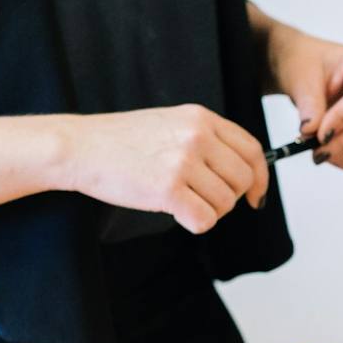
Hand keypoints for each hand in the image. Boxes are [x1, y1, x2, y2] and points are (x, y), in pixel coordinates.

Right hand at [55, 104, 267, 234]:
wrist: (81, 147)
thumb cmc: (121, 140)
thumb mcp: (171, 123)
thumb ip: (205, 139)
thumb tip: (241, 172)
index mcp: (201, 118)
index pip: (252, 149)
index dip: (260, 177)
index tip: (255, 194)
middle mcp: (197, 137)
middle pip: (242, 180)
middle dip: (229, 198)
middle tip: (204, 201)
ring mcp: (183, 162)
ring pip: (224, 203)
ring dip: (208, 211)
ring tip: (182, 202)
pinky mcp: (168, 190)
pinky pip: (204, 220)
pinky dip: (194, 223)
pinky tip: (176, 213)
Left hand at [265, 23, 342, 170]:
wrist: (304, 70)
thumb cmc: (305, 63)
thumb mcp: (301, 78)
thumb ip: (309, 104)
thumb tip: (311, 131)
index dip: (342, 120)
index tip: (319, 135)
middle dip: (342, 142)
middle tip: (315, 151)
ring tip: (318, 153)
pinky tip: (331, 157)